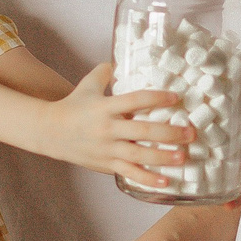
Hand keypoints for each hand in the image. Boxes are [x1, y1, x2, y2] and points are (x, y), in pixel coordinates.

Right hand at [36, 63, 188, 188]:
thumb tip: (119, 58)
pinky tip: (165, 182)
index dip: (156, 98)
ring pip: (138, 154)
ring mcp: (107, 148)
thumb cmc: (72, 106)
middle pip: (142, 130)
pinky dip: (147, 179)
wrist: (49, 132)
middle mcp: (107, 128)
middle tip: (190, 133)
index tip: (176, 98)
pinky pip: (129, 173)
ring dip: (163, 157)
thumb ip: (104, 71)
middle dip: (169, 132)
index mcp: (105, 106)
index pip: (134, 100)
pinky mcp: (106, 164)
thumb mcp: (87, 85)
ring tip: (183, 157)